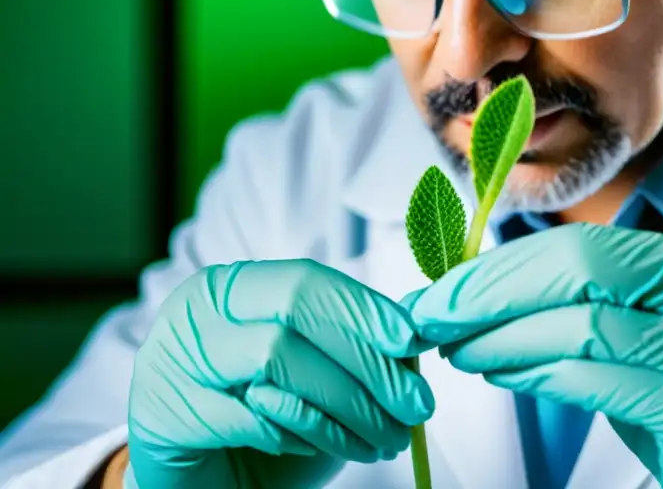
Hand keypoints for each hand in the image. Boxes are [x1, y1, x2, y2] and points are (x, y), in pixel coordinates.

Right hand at [126, 259, 433, 488]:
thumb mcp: (314, 375)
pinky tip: (315, 447)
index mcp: (233, 287)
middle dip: (365, 360)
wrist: (197, 483)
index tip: (412, 340)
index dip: (363, 308)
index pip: (305, 280)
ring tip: (383, 438)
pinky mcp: (160, 414)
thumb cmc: (261, 422)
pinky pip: (247, 416)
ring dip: (343, 404)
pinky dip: (294, 433)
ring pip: (276, 359)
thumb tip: (417, 327)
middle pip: (294, 313)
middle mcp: (196, 310)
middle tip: (416, 404)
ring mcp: (171, 357)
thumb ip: (355, 345)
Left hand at [406, 224, 662, 488]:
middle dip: (490, 294)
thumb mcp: (650, 325)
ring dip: (500, 338)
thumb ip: (584, 299)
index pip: (584, 246)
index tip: (443, 285)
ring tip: (457, 348)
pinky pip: (593, 382)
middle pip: (580, 274)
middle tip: (432, 315)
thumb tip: (476, 287)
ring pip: (580, 329)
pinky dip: (533, 373)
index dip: (504, 264)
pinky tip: (499, 373)